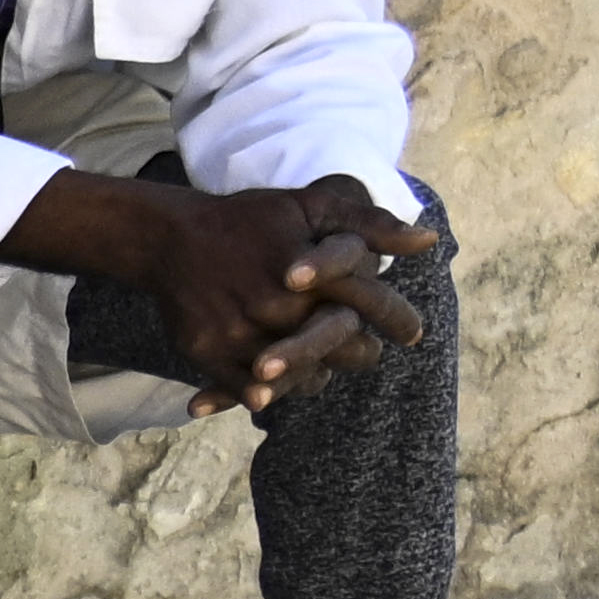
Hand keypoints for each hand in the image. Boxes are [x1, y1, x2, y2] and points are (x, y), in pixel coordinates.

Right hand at [30, 170, 444, 405]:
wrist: (169, 236)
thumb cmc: (249, 219)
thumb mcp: (313, 205)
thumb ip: (371, 224)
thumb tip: (429, 240)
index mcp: (310, 267)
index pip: (368, 300)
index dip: (395, 317)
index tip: (412, 334)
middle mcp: (278, 302)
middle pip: (336, 346)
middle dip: (357, 352)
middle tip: (367, 354)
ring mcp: (240, 329)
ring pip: (295, 373)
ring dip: (314, 374)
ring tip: (323, 370)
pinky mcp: (208, 349)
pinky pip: (246, 387)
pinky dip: (263, 392)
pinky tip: (275, 389)